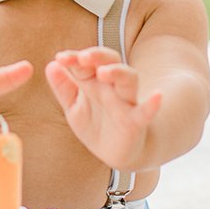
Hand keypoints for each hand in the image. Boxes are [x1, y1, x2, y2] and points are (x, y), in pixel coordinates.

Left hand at [45, 47, 163, 170]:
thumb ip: (63, 87)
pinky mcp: (136, 122)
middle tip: (83, 57)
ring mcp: (126, 102)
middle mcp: (111, 87)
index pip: (86, 62)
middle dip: (98, 56)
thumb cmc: (94, 123)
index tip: (61, 58)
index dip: (74, 58)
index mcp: (94, 82)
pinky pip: (146, 111)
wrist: (116, 152)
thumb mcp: (73, 106)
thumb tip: (51, 65)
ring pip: (129, 79)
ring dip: (118, 73)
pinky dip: (152, 104)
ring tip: (104, 72)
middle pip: (111, 62)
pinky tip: (157, 96)